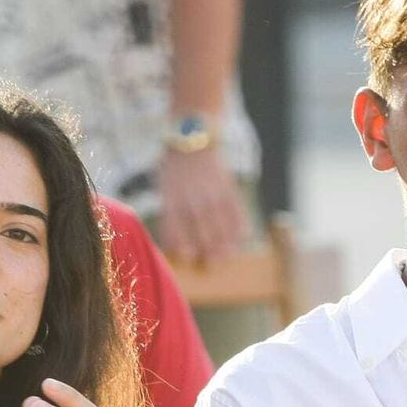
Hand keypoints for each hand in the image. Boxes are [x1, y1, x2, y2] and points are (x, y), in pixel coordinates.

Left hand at [158, 146, 246, 263]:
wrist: (192, 139)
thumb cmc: (173, 169)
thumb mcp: (164, 189)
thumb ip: (169, 214)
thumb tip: (174, 244)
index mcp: (173, 200)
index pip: (177, 228)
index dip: (183, 244)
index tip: (188, 257)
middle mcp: (193, 198)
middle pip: (203, 230)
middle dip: (208, 250)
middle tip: (212, 266)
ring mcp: (213, 193)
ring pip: (222, 224)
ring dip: (226, 243)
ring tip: (227, 257)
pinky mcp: (228, 187)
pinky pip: (237, 210)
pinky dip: (240, 225)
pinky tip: (243, 238)